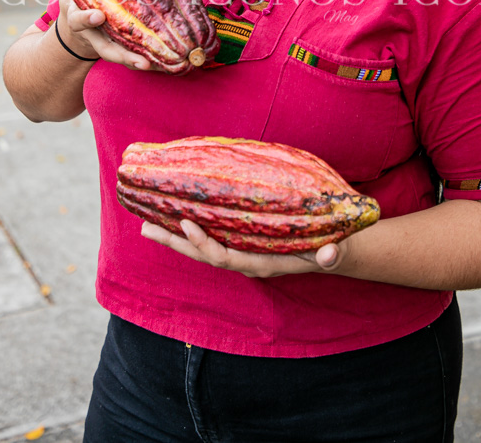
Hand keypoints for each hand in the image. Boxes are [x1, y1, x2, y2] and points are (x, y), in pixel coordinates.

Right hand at [49, 0, 152, 70]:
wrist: (74, 35)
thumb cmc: (75, 0)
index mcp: (77, 17)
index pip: (79, 19)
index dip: (86, 18)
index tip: (97, 15)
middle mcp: (94, 36)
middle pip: (106, 48)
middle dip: (122, 55)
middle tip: (140, 62)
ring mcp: (107, 46)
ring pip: (122, 57)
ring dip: (137, 62)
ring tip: (154, 65)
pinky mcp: (121, 51)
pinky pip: (133, 58)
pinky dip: (146, 61)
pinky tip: (166, 63)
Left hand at [141, 219, 349, 278]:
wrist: (334, 251)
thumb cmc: (332, 248)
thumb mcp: (334, 251)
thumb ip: (332, 255)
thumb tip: (329, 255)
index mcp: (262, 263)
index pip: (225, 257)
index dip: (204, 243)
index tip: (186, 224)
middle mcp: (247, 260)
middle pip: (204, 255)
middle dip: (175, 242)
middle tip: (145, 227)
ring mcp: (243, 251)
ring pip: (204, 247)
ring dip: (176, 237)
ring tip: (148, 224)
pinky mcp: (244, 240)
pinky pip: (214, 236)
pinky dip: (194, 229)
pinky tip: (178, 216)